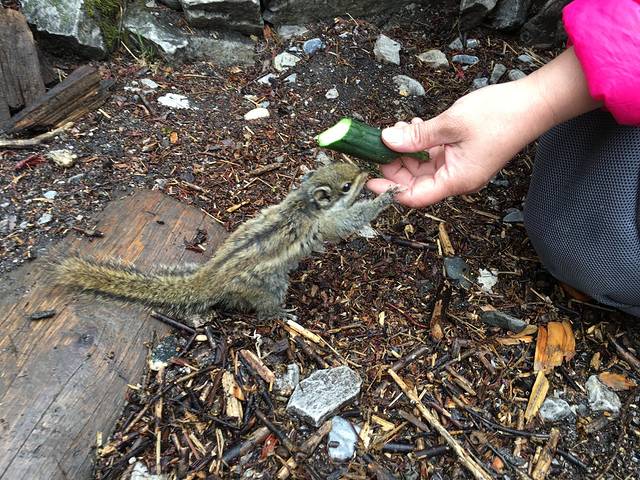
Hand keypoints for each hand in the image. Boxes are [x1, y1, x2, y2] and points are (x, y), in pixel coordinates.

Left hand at [367, 82, 541, 207]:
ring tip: (395, 130)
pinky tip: (413, 125)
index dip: (389, 190)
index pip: (415, 196)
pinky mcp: (464, 153)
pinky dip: (421, 142)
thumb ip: (417, 136)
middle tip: (376, 147)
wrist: (535, 103)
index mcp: (456, 180)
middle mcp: (458, 178)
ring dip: (406, 150)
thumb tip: (387, 140)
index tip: (369, 179)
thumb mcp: (451, 124)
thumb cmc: (500, 115)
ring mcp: (461, 166)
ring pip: (423, 166)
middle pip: (416, 182)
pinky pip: (435, 154)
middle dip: (394, 166)